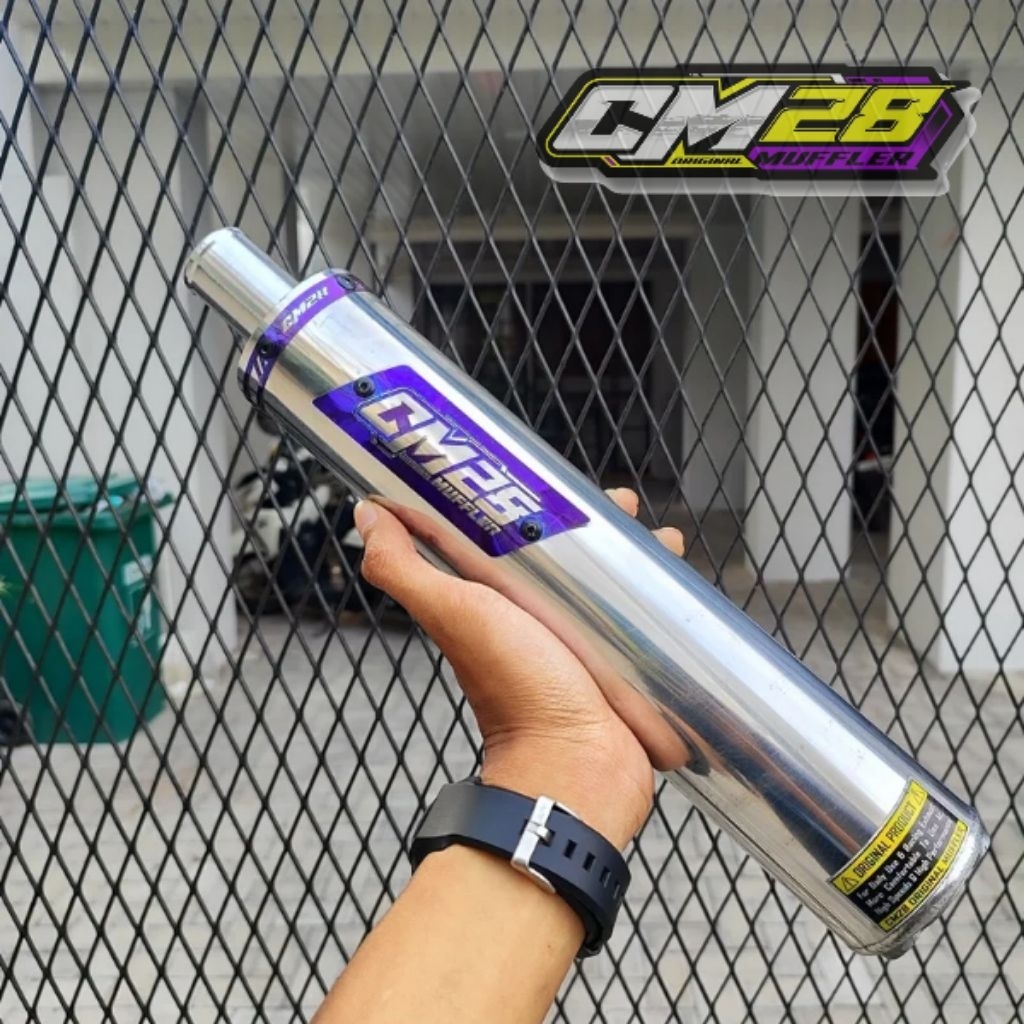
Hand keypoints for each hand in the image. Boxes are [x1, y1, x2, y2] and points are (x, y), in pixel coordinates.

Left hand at [353, 489, 684, 848]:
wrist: (577, 766)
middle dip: (598, 525)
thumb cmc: (516, 691)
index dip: (535, 505)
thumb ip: (405, 569)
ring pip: (611, 583)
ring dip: (635, 555)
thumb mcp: (456, 614)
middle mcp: (539, 618)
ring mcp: (583, 642)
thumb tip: (367, 514)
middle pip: (571, 557)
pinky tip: (680, 582)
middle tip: (625, 506)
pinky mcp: (621, 664)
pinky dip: (659, 597)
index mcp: (496, 600)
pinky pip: (640, 619)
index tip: (559, 480)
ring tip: (661, 537)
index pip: (513, 536)